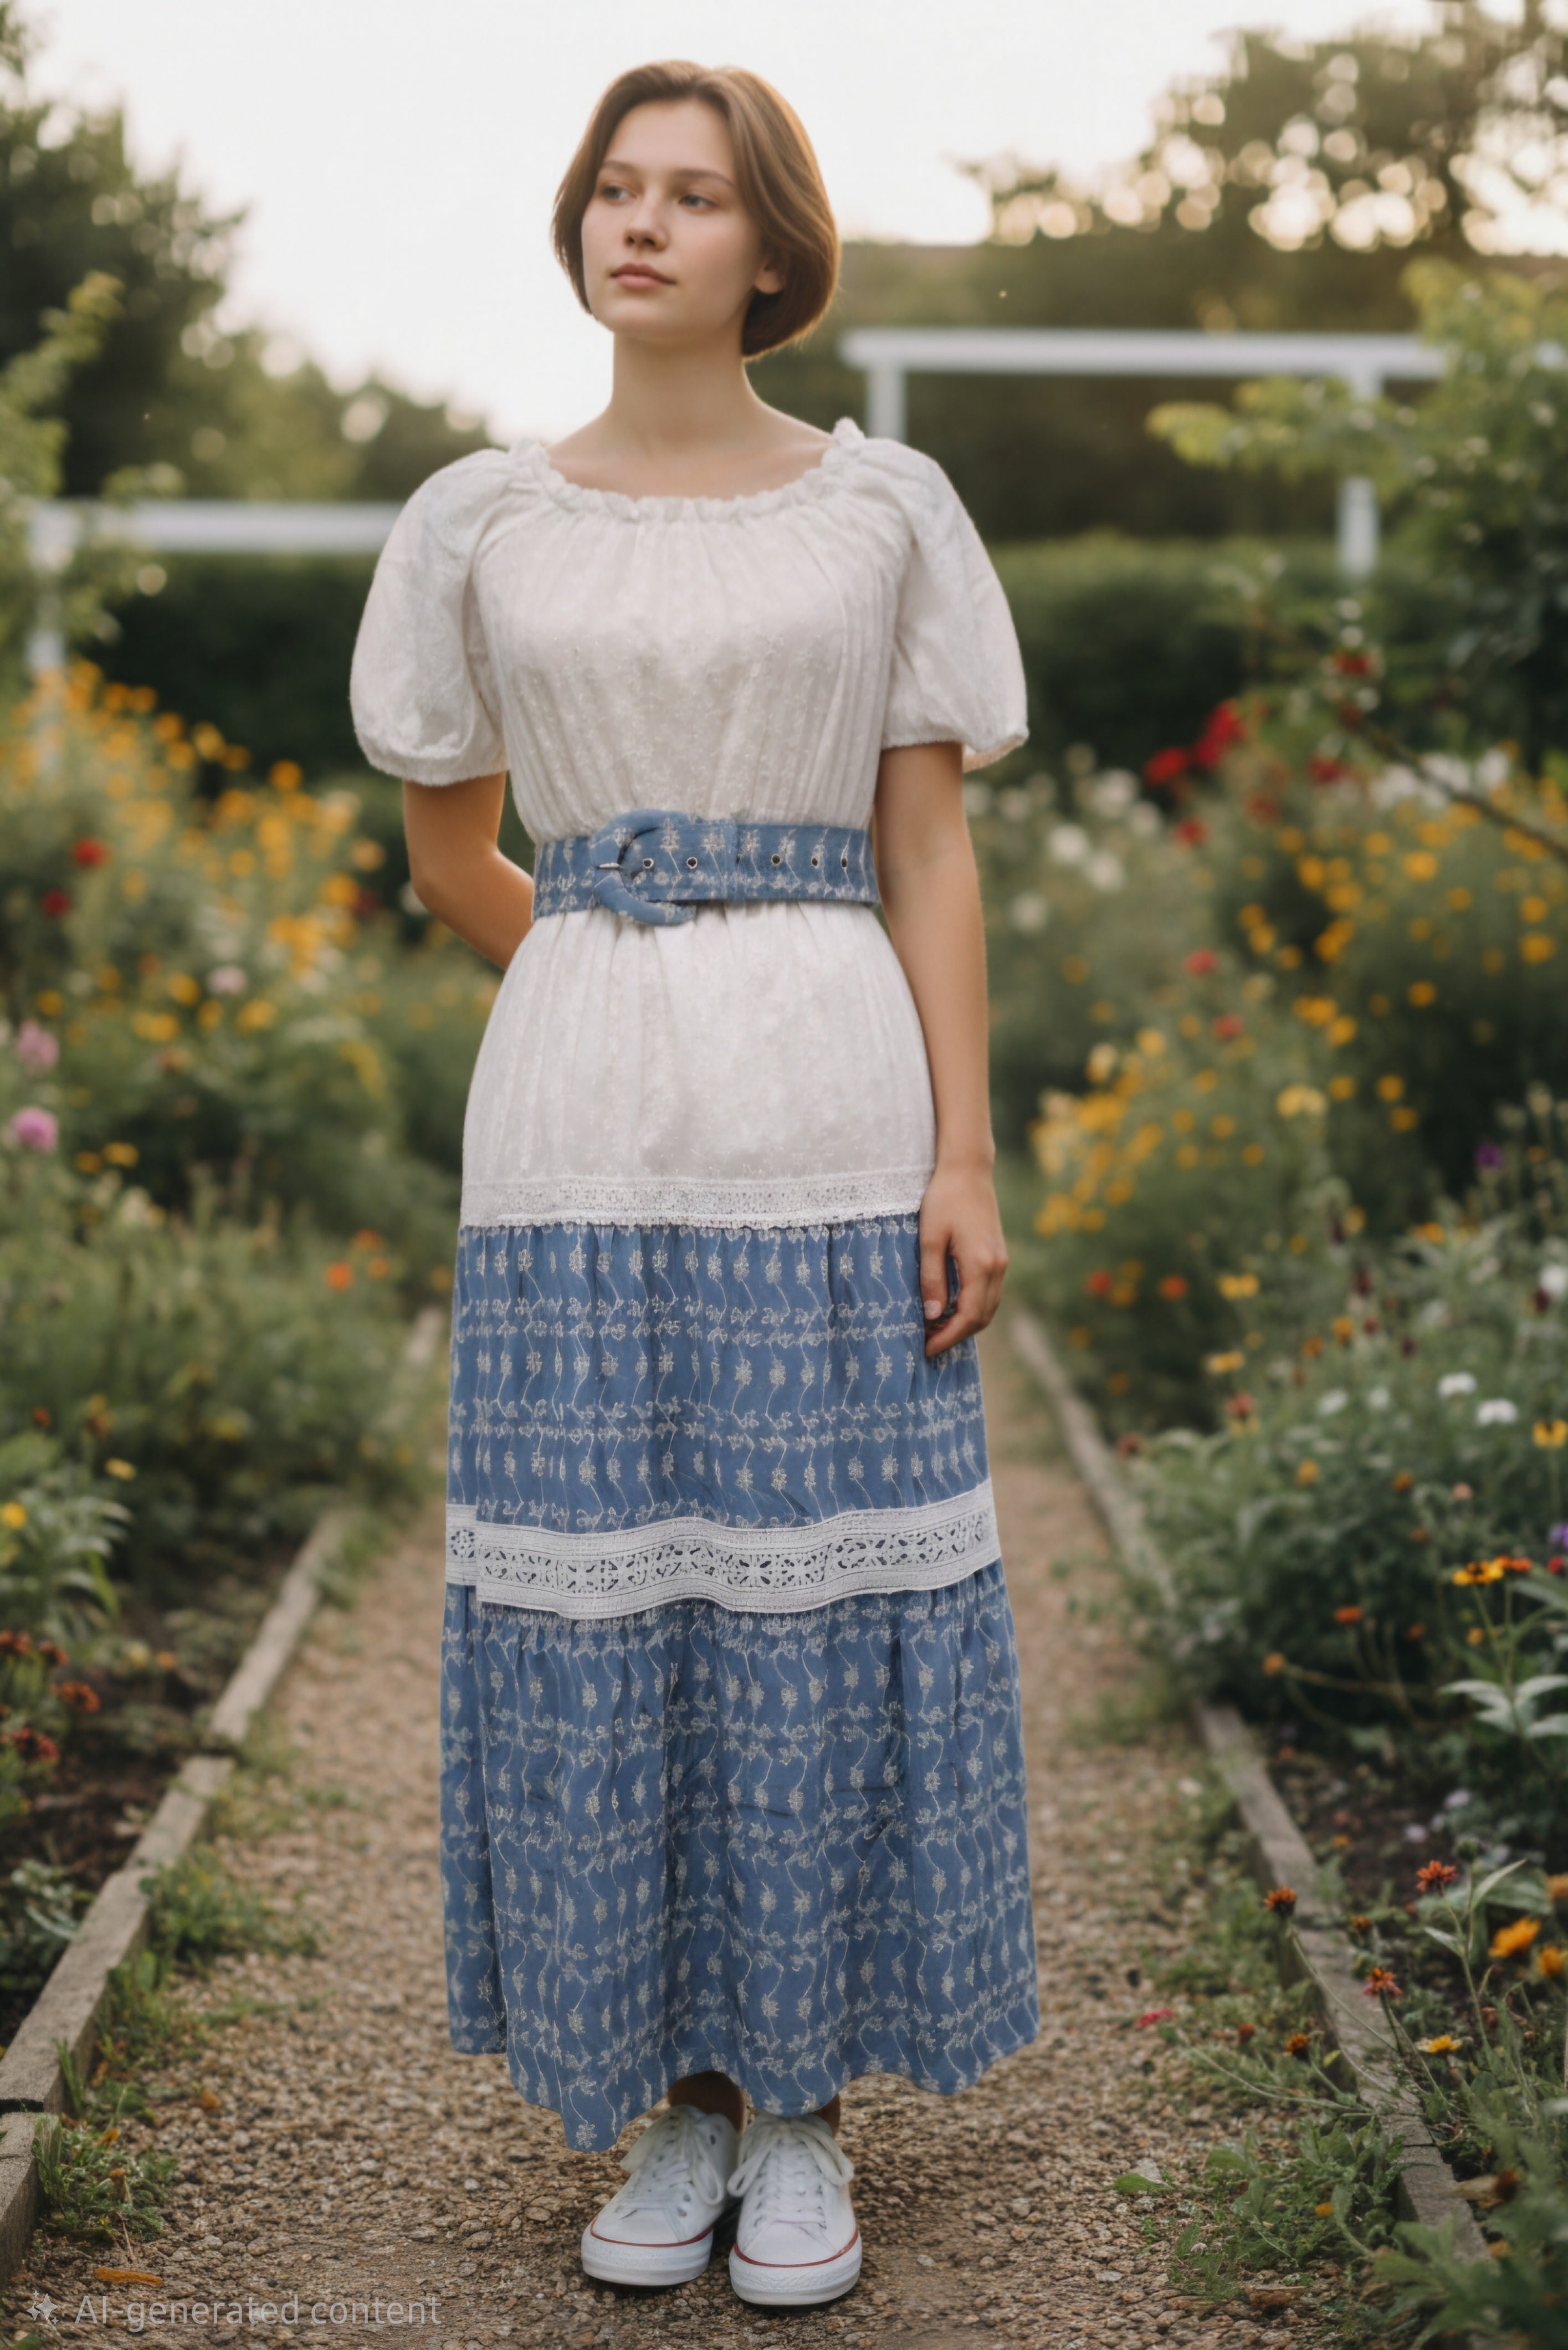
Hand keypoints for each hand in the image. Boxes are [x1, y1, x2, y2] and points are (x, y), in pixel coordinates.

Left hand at [918, 1162, 1007, 1357]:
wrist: (968, 1170)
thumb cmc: (944, 1199)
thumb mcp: (930, 1239)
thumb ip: (933, 1279)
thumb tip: (934, 1316)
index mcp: (981, 1265)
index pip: (969, 1317)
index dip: (948, 1338)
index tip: (927, 1349)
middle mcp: (998, 1267)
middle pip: (982, 1318)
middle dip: (957, 1335)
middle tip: (928, 1342)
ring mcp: (1001, 1262)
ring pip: (988, 1307)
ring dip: (965, 1323)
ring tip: (936, 1327)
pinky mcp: (998, 1255)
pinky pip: (989, 1293)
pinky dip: (972, 1307)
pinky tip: (950, 1306)